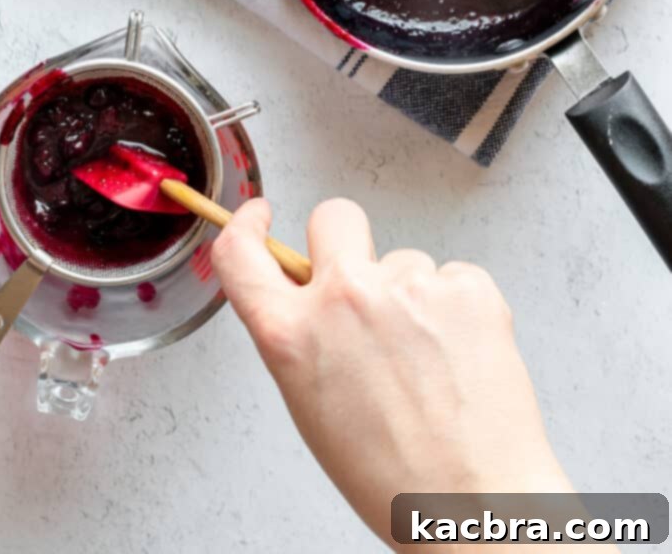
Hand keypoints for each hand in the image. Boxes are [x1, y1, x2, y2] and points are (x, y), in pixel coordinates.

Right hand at [211, 198, 571, 546]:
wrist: (475, 503)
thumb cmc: (393, 474)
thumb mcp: (310, 403)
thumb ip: (299, 336)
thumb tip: (304, 293)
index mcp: (291, 334)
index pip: (240, 253)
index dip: (245, 224)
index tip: (260, 213)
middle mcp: (343, 297)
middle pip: (333, 217)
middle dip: (345, 241)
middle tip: (367, 285)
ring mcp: (408, 285)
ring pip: (403, 258)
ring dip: (410, 294)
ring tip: (429, 359)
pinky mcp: (465, 284)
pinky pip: (452, 274)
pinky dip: (456, 307)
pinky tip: (460, 354)